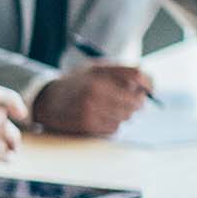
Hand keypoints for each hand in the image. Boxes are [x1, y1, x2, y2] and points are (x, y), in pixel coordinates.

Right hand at [31, 63, 152, 135]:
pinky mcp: (87, 125)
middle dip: (137, 102)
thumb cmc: (76, 83)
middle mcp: (95, 93)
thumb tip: (148, 83)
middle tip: (132, 101)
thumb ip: (121, 72)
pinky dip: (113, 124)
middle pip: (135, 101)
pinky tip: (102, 117)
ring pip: (126, 116)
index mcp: (99, 76)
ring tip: (112, 108)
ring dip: (124, 114)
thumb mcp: (95, 69)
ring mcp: (91, 110)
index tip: (150, 89)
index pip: (137, 78)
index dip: (148, 84)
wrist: (46, 99)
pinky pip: (114, 128)